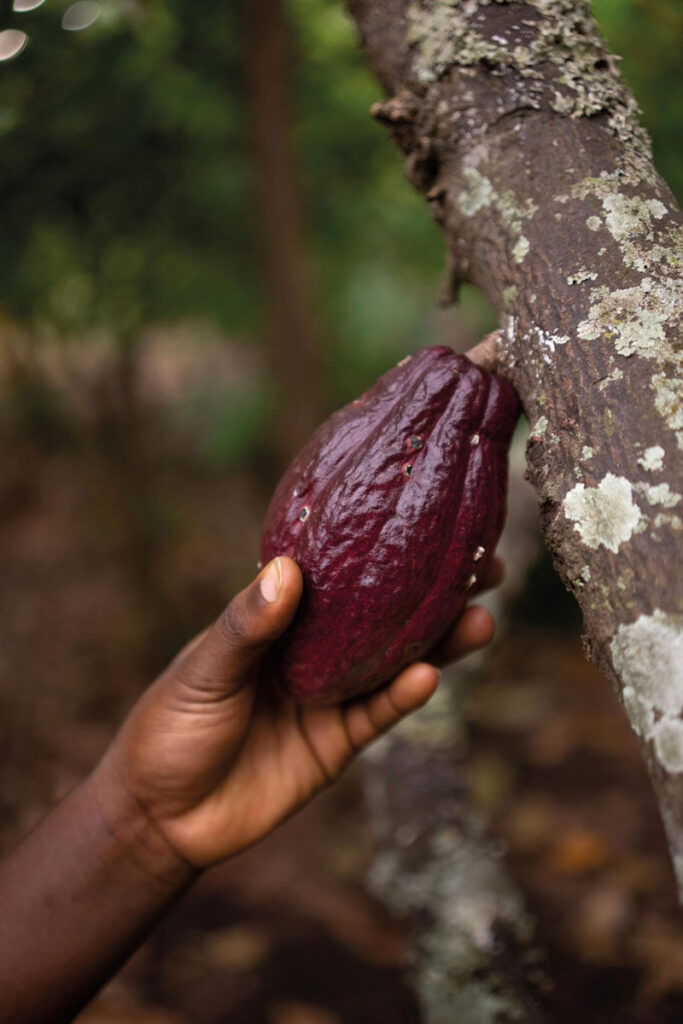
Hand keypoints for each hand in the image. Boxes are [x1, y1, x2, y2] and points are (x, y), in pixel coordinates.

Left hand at [94, 556, 499, 874]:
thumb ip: (246, 626)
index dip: (383, 549)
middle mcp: (314, 651)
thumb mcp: (203, 670)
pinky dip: (404, 696)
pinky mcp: (338, 743)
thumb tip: (288, 570)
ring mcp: (330, 697)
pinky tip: (431, 675)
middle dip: (433, 593)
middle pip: (384, 616)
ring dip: (439, 644)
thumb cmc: (169, 727)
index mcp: (280, 619)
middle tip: (485, 568)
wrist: (162, 816)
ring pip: (395, 663)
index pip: (341, 575)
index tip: (427, 522)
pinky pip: (379, 715)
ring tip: (479, 619)